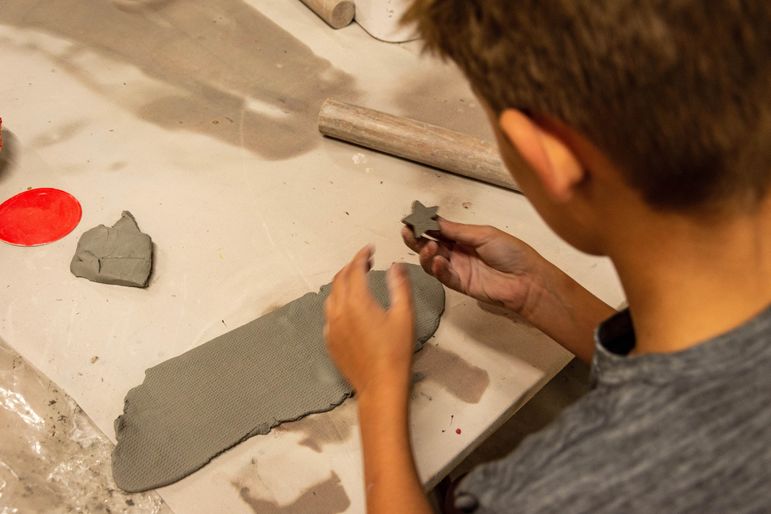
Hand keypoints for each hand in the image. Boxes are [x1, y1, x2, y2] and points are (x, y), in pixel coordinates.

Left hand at [324, 246, 414, 397]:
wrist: (380, 386)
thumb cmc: (396, 352)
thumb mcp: (404, 315)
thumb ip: (399, 286)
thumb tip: (396, 267)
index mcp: (357, 301)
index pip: (354, 268)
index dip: (361, 255)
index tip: (369, 249)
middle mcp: (339, 311)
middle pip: (339, 279)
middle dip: (351, 267)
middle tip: (366, 262)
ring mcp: (331, 327)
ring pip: (331, 296)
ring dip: (343, 284)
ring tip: (357, 282)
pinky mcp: (330, 340)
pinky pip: (329, 314)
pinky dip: (338, 303)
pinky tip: (350, 308)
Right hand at [403, 218, 546, 316]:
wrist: (527, 280)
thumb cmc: (512, 253)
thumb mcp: (484, 234)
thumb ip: (457, 230)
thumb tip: (434, 220)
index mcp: (465, 237)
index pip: (439, 230)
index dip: (425, 224)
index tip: (412, 219)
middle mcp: (458, 252)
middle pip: (430, 245)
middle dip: (417, 238)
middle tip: (407, 232)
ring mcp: (458, 269)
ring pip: (432, 261)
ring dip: (426, 253)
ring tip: (428, 247)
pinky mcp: (460, 285)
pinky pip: (443, 277)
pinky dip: (437, 269)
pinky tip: (439, 261)